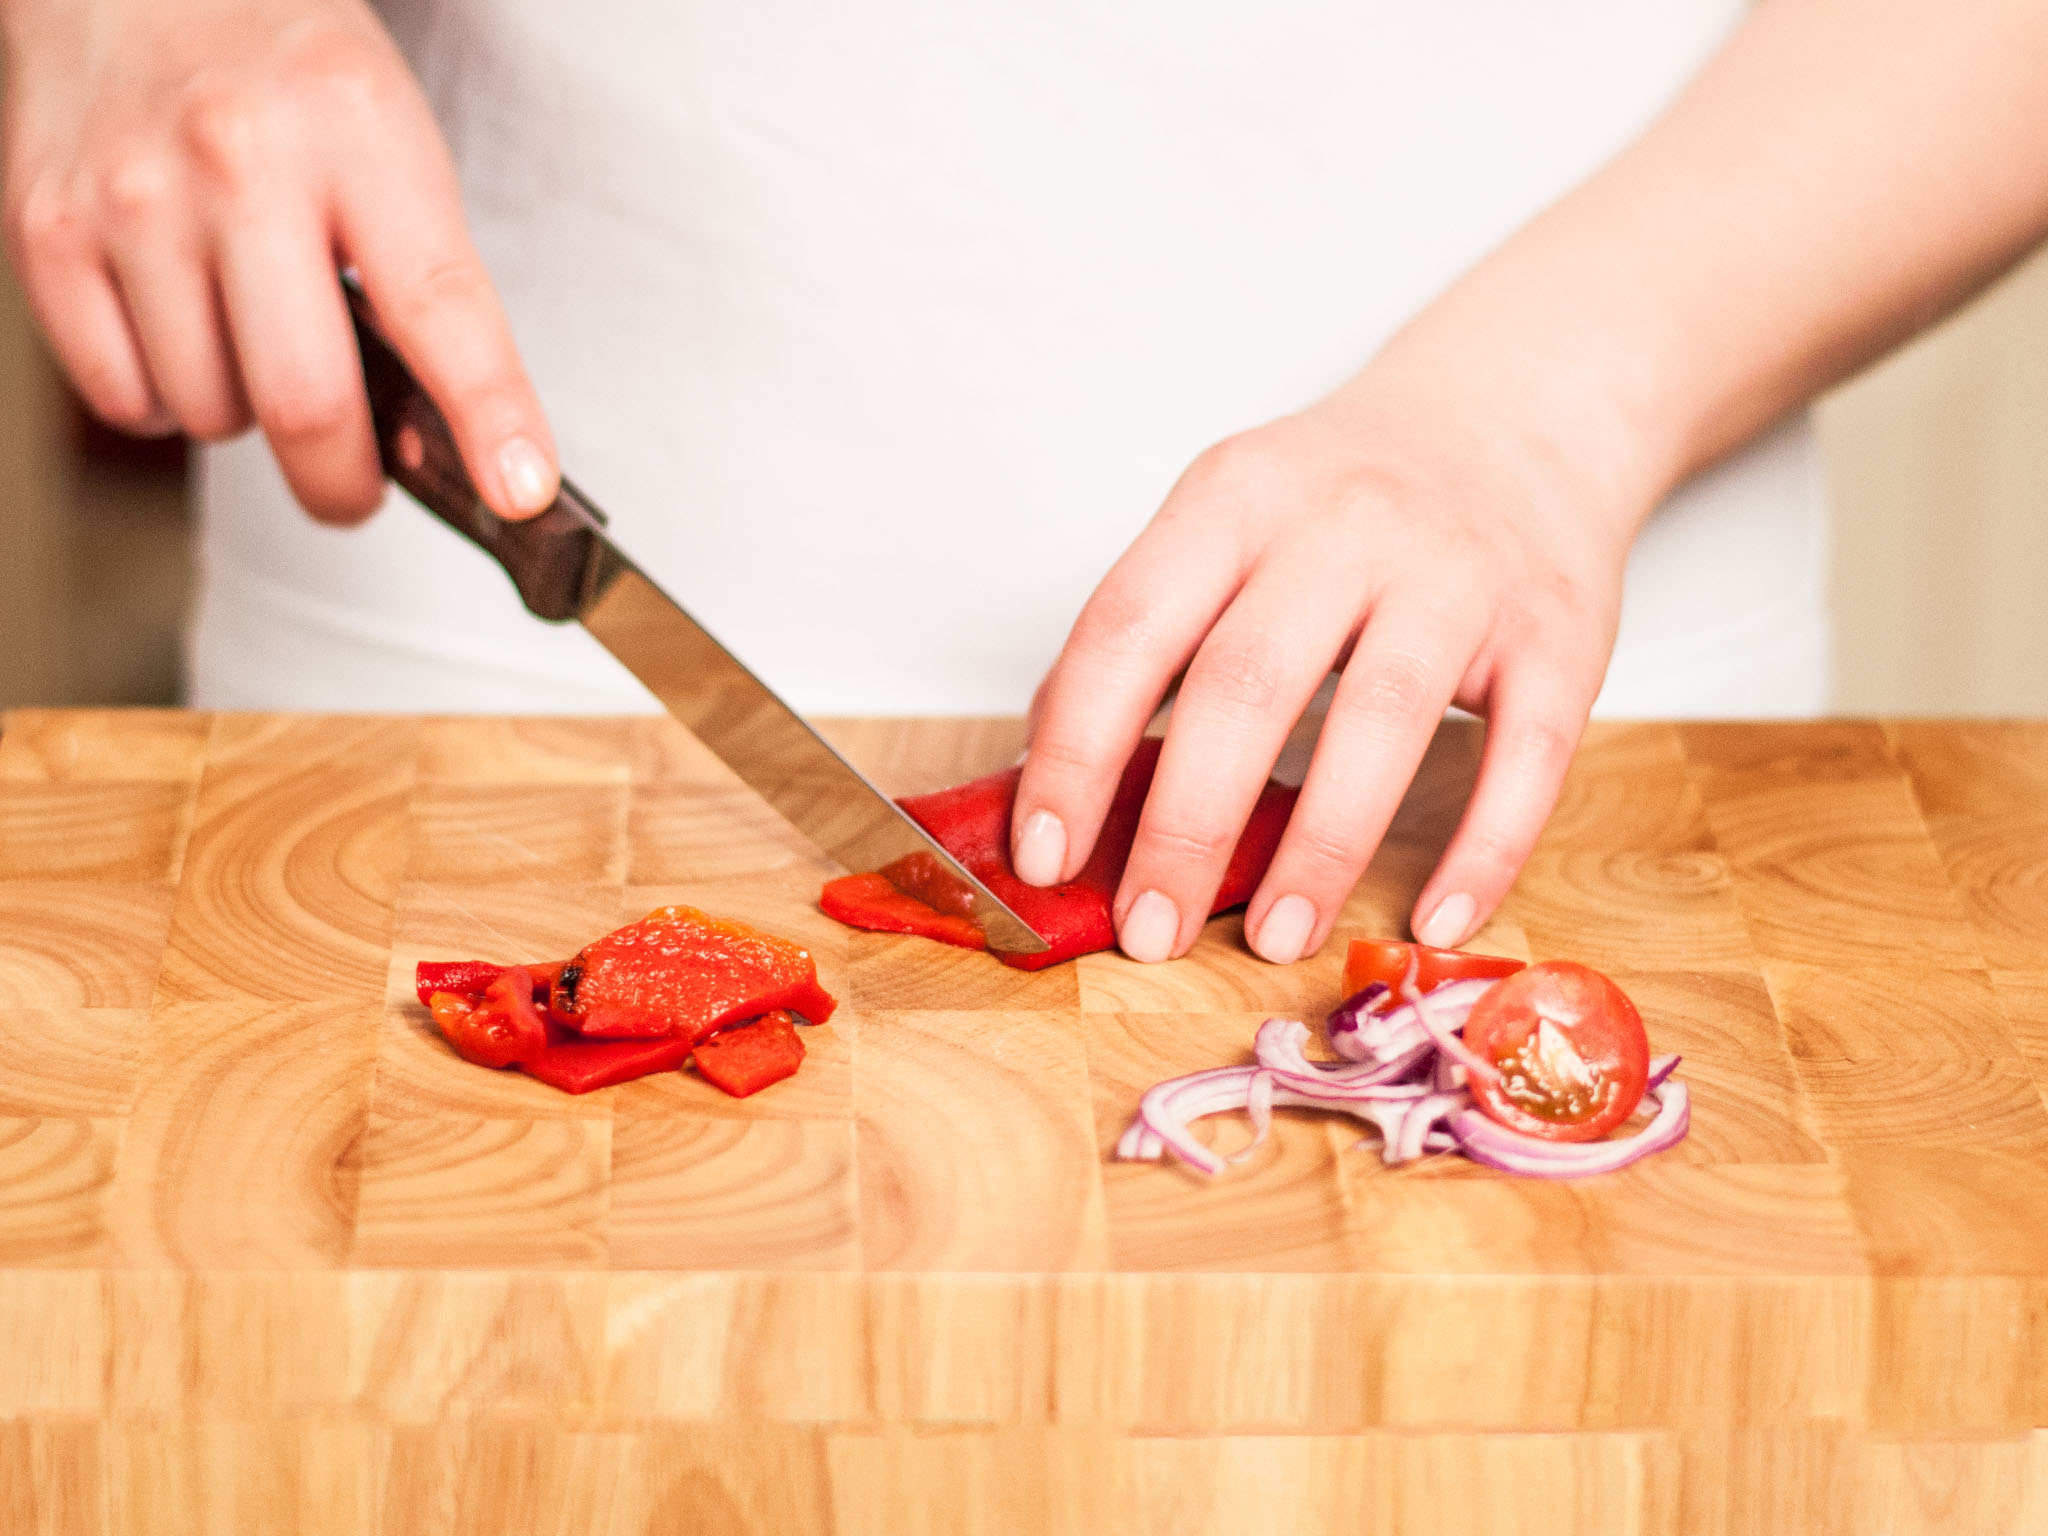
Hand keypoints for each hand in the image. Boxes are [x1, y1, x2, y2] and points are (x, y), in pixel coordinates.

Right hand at [1, 0, 554, 521]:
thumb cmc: (290, 79)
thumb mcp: (394, 145)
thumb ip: (424, 287)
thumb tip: (446, 442)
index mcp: (356, 129)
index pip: (440, 307)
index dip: (488, 416)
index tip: (519, 490)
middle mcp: (238, 158)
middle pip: (307, 402)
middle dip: (345, 483)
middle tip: (357, 485)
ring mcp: (131, 194)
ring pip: (212, 413)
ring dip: (248, 418)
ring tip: (253, 334)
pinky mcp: (45, 228)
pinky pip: (124, 400)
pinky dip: (164, 399)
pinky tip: (181, 325)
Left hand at [1011, 372, 1639, 964]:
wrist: (1518, 413)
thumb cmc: (1346, 498)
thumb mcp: (1227, 516)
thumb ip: (1147, 628)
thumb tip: (1047, 771)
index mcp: (1236, 497)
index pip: (1128, 630)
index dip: (1075, 753)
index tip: (1043, 856)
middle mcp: (1346, 525)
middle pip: (1246, 684)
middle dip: (1185, 828)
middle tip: (1149, 930)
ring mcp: (1460, 576)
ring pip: (1382, 723)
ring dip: (1319, 851)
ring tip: (1274, 936)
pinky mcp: (1559, 632)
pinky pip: (1526, 755)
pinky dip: (1482, 848)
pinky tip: (1434, 917)